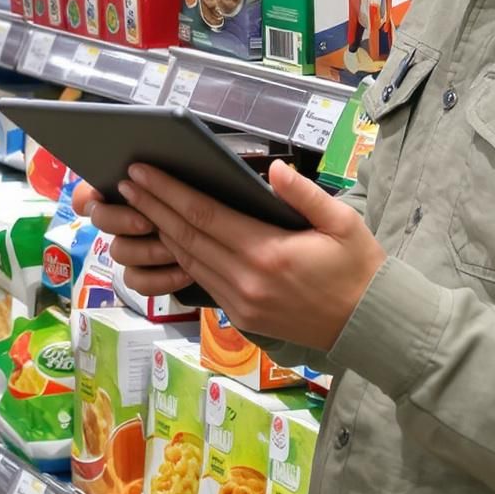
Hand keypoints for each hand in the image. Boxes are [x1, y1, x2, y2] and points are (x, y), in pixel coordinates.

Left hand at [92, 162, 383, 350]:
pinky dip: (181, 256)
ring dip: (159, 231)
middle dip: (152, 206)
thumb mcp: (343, 222)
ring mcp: (240, 302)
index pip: (204, 215)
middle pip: (186, 237)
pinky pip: (202, 280)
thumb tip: (273, 168)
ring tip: (137, 205)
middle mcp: (246, 280)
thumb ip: (304, 194)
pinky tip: (168, 237)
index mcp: (269, 252)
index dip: (167, 192)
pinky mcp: (241, 315)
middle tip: (125, 181)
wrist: (368, 325)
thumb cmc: (358, 268)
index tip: (141, 172)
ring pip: (188, 260)